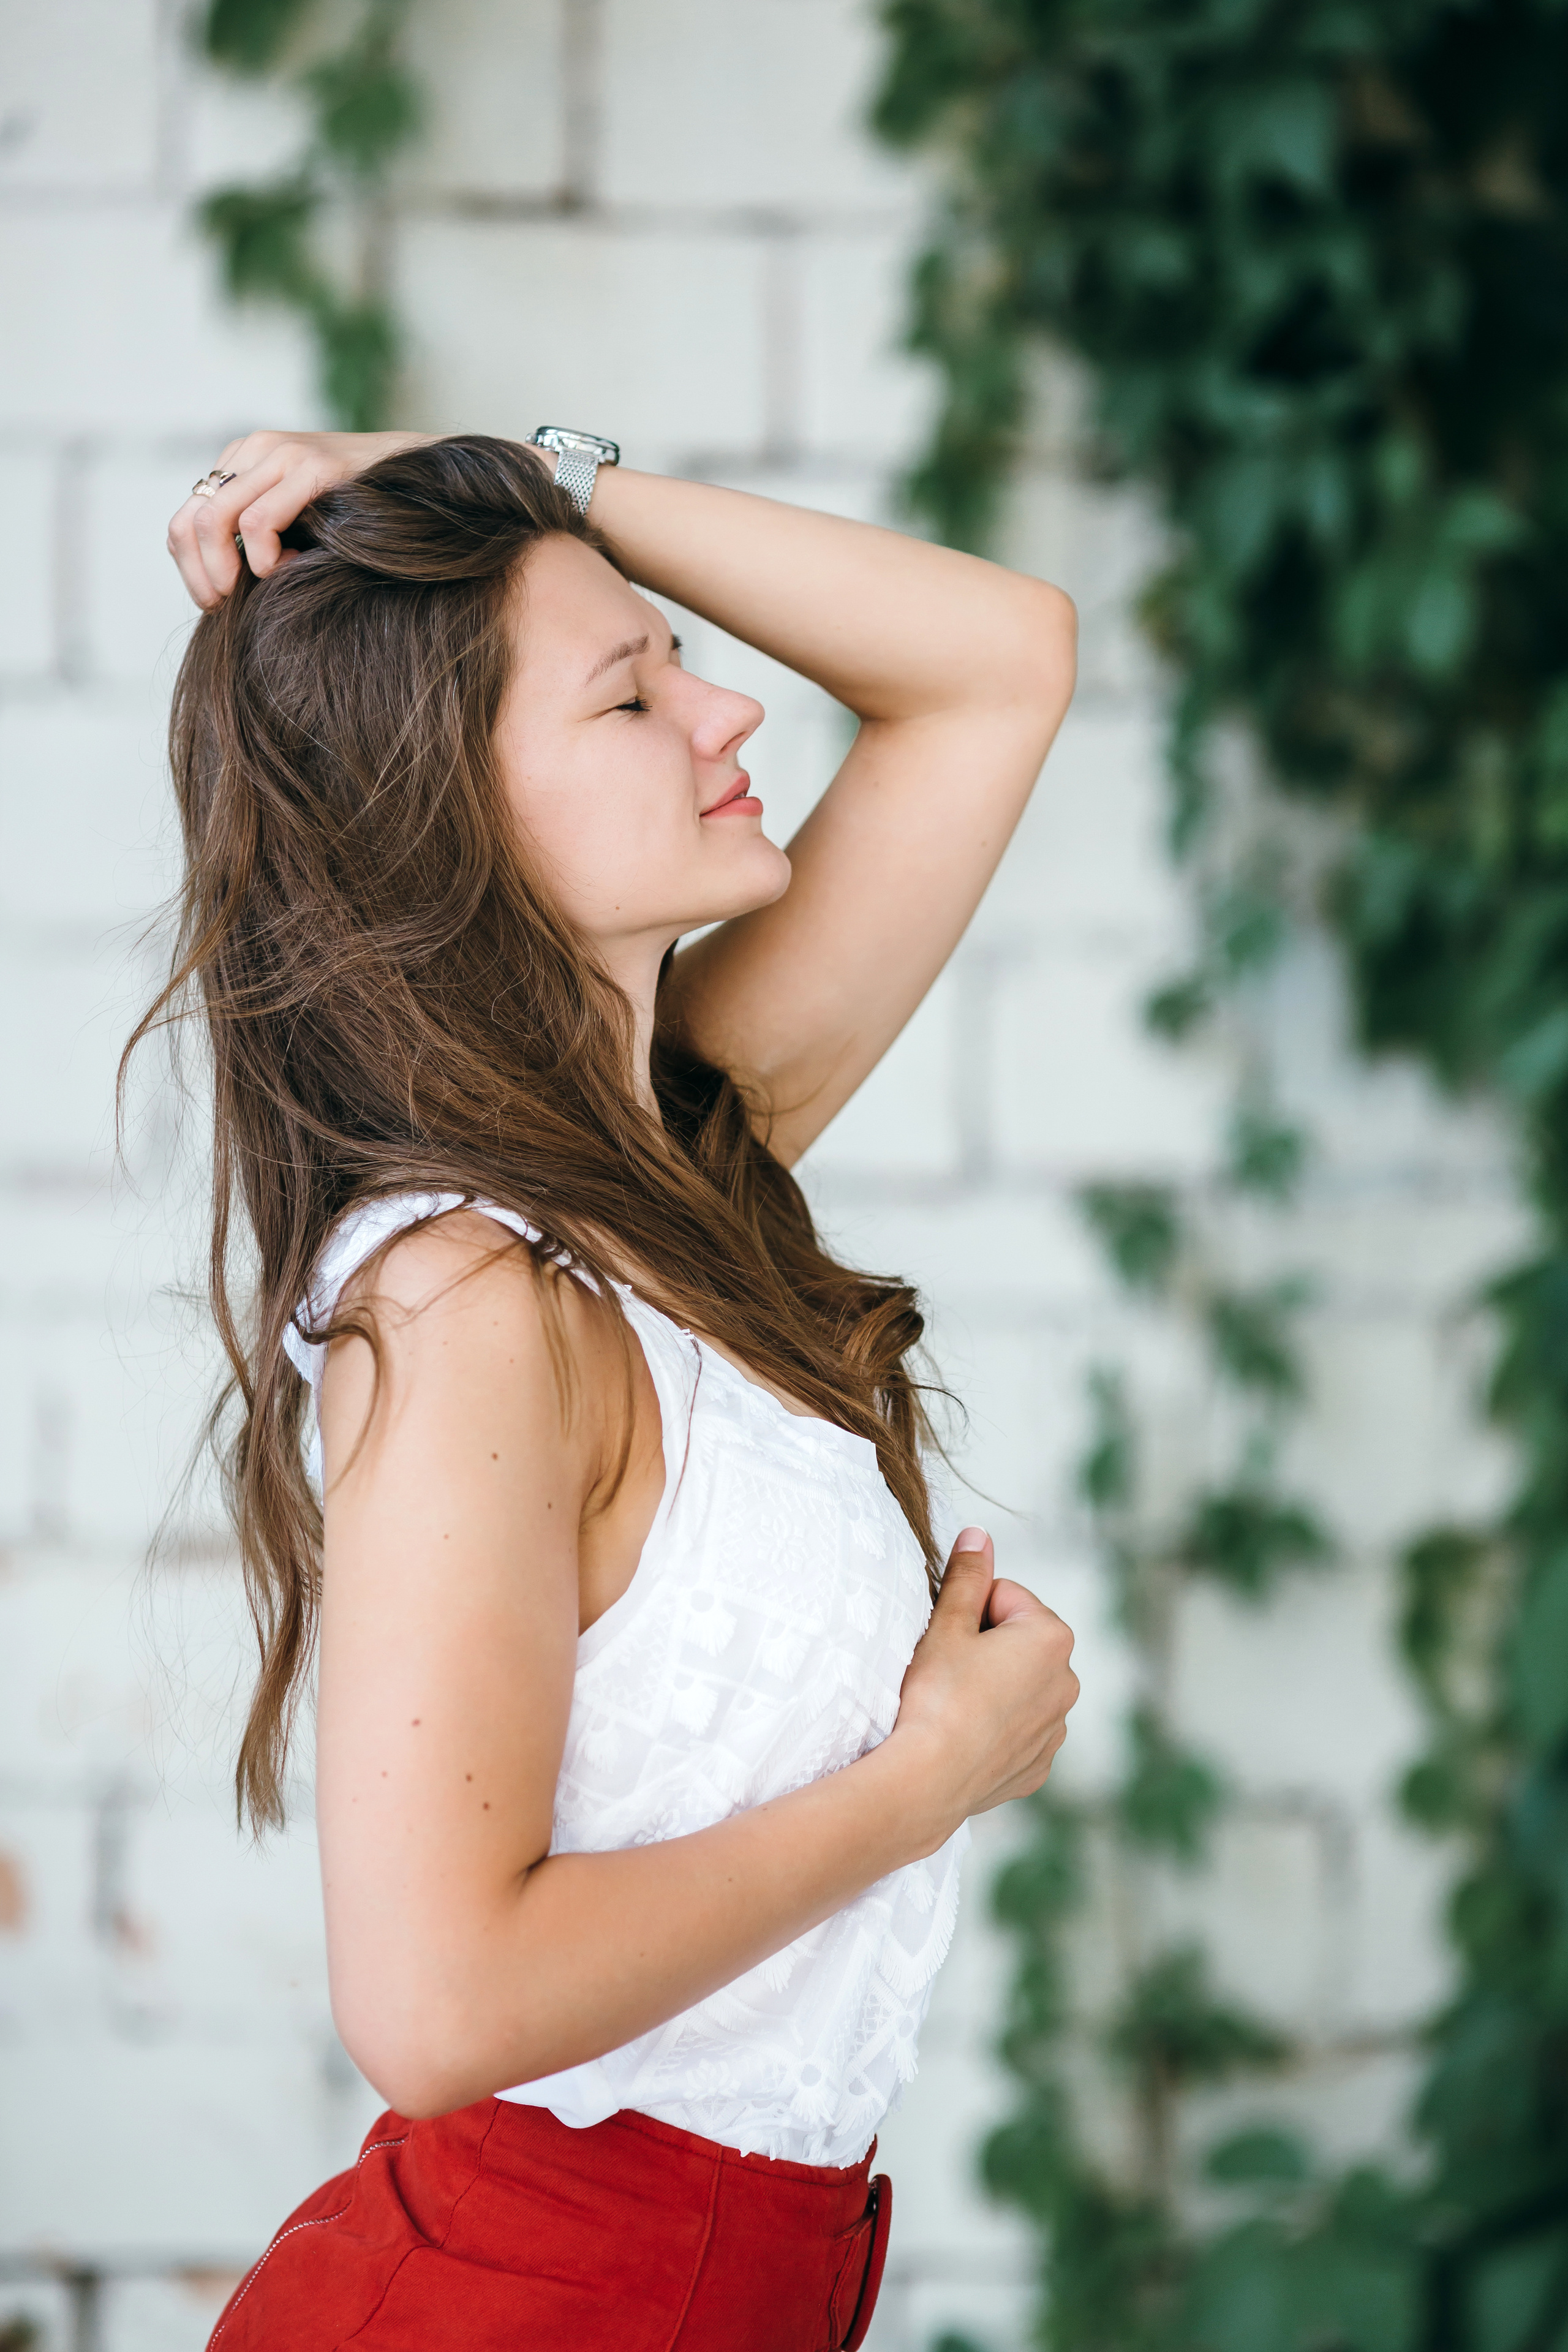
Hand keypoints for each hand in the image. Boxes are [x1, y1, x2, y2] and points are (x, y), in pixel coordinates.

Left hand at [167, 428, 432, 610]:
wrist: (422, 480)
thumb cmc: (359, 515)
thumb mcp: (296, 521)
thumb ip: (258, 536)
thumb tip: (217, 587)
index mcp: (242, 460)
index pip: (185, 518)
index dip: (191, 570)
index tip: (216, 605)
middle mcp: (254, 449)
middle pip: (191, 522)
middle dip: (203, 577)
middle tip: (227, 609)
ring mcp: (280, 453)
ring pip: (214, 520)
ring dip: (228, 572)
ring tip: (258, 590)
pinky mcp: (310, 467)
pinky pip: (259, 522)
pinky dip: (265, 559)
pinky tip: (291, 569)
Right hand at [889, 1527, 1078, 1846]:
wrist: (929, 1779)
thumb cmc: (938, 1696)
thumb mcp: (947, 1624)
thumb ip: (967, 1576)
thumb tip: (979, 1535)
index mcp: (1052, 1637)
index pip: (1004, 1597)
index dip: (969, 1611)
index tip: (949, 1637)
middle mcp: (1067, 1682)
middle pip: (1017, 1642)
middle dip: (987, 1648)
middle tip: (948, 1671)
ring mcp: (1056, 1729)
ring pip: (1019, 1687)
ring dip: (993, 1687)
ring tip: (954, 1705)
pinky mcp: (1039, 1765)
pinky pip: (1018, 1731)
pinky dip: (996, 1729)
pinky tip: (965, 1737)